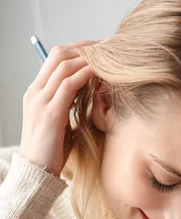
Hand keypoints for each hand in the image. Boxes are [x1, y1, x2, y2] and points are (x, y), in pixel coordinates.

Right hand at [19, 41, 95, 176]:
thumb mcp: (59, 122)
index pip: (55, 58)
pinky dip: (84, 75)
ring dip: (87, 59)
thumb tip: (86, 95)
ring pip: (63, 66)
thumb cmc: (51, 151)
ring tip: (106, 57)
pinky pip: (67, 86)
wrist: (36, 171)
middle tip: (106, 47)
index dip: (78, 49)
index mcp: (36, 92)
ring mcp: (41, 101)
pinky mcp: (50, 114)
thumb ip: (68, 106)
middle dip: (85, 48)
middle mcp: (36, 92)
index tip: (98, 49)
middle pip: (59, 55)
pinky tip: (98, 73)